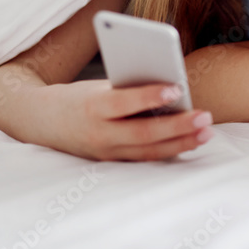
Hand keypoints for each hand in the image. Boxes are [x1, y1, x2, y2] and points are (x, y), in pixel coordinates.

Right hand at [43, 79, 213, 160]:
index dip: (151, 96)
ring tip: (206, 132)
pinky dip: (169, 151)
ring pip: (149, 151)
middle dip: (178, 126)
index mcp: (93, 107)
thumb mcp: (97, 87)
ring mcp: (106, 152)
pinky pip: (145, 159)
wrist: (42, 121)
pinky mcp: (112, 162)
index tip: (177, 87)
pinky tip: (190, 142)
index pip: (125, 102)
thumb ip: (127, 90)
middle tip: (205, 116)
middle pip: (144, 133)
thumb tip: (169, 90)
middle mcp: (99, 134)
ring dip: (181, 143)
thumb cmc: (78, 97)